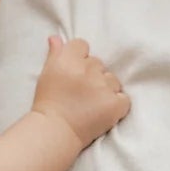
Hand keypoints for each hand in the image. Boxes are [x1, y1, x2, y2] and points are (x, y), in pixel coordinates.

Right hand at [31, 33, 128, 151]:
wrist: (54, 133)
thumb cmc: (47, 104)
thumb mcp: (46, 75)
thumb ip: (54, 54)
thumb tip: (56, 37)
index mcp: (67, 60)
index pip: (82, 45)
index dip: (79, 58)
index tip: (74, 73)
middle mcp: (86, 70)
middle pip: (98, 63)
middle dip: (92, 75)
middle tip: (81, 93)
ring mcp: (103, 87)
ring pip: (112, 79)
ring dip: (105, 89)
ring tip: (92, 104)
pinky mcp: (115, 104)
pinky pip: (123, 98)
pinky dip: (117, 104)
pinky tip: (104, 111)